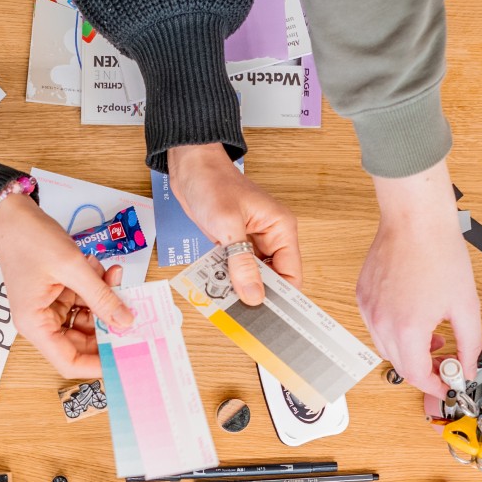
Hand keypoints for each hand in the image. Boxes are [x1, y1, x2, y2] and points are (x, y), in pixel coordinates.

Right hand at [0, 192, 137, 378]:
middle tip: (133, 313)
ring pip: (89, 318)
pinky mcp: (59, 294)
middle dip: (109, 325)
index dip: (98, 365)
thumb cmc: (29, 239)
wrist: (12, 212)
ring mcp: (51, 308)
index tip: (125, 358)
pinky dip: (98, 286)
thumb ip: (101, 296)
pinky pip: (85, 300)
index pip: (69, 362)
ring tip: (113, 275)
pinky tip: (102, 268)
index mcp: (35, 325)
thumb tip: (126, 322)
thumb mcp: (71, 266)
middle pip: (84, 341)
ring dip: (105, 299)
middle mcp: (42, 322)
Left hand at [168, 144, 302, 303]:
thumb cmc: (212, 183)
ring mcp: (251, 242)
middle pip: (272, 278)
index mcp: (280, 229)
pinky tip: (216, 285)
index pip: (291, 273)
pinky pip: (235, 269)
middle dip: (257, 294)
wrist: (190, 166)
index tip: (269, 315)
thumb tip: (253, 295)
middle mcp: (270, 237)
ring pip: (252, 276)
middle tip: (242, 313)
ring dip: (239, 287)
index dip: (281, 296)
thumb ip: (240, 263)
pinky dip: (226, 278)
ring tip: (225, 300)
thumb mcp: (227, 225)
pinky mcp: (234, 244)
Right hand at [364, 162, 481, 397]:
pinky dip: (395, 331)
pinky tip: (414, 317)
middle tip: (444, 363)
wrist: (416, 219)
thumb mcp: (466, 306)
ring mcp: (368, 308)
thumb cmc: (439, 253)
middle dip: (423, 369)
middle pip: (400, 365)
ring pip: (386, 347)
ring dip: (408, 351)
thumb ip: (469, 344)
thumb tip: (467, 368)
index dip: (434, 386)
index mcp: (408, 328)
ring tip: (431, 337)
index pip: (416, 375)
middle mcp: (382, 322)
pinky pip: (376, 326)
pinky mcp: (363, 296)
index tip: (446, 386)